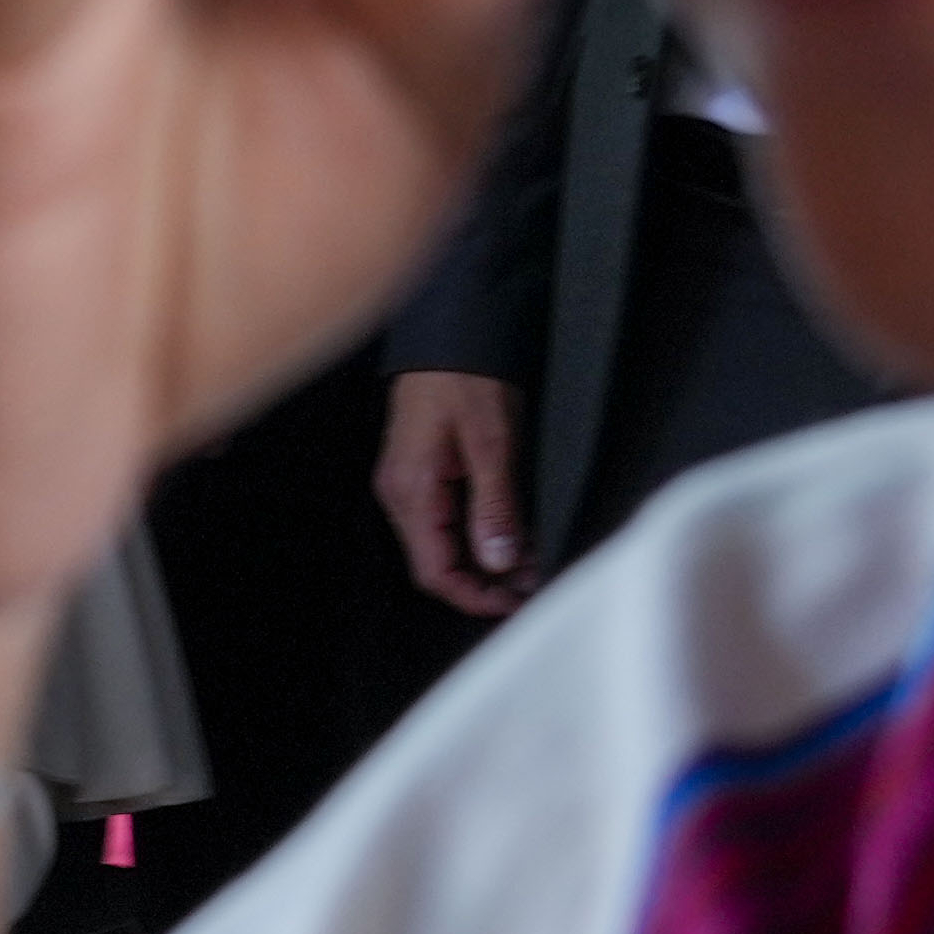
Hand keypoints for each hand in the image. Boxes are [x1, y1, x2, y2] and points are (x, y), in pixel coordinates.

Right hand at [378, 371, 531, 617]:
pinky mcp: (421, 472)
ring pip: (443, 543)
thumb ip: (496, 506)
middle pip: (437, 563)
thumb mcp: (491, 443)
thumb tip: (501, 560)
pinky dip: (477, 533)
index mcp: (412, 491)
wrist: (449, 331)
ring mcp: (408, 483)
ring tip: (529, 558)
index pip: (434, 571)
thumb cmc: (463, 378)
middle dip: (485, 581)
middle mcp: (401, 493)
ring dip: (484, 558)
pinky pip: (445, 519)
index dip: (474, 597)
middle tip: (532, 583)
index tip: (514, 602)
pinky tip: (508, 530)